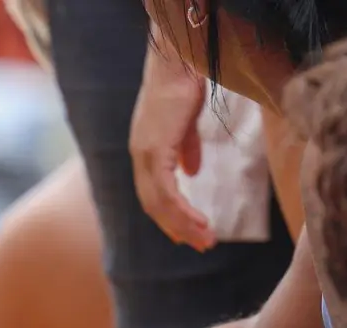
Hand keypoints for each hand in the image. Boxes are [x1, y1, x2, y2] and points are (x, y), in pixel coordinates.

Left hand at [130, 41, 214, 250]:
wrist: (179, 64)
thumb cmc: (184, 86)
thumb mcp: (186, 124)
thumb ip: (186, 149)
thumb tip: (191, 173)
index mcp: (146, 152)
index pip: (153, 195)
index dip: (169, 216)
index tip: (188, 233)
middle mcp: (140, 157)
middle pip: (154, 206)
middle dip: (177, 228)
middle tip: (201, 244)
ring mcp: (144, 155)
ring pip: (160, 204)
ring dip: (183, 225)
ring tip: (206, 239)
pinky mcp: (155, 151)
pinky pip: (166, 192)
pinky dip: (182, 211)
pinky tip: (200, 221)